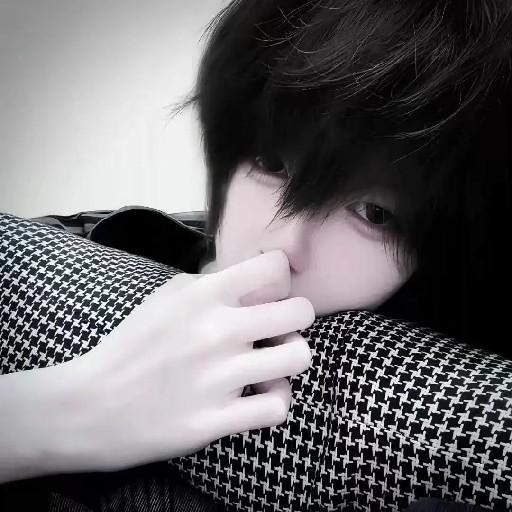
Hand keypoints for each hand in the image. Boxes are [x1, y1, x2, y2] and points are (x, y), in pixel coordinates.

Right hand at [55, 249, 314, 473]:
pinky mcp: (216, 420)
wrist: (89, 405)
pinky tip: (258, 397)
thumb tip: (253, 280)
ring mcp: (220, 377)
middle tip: (276, 331)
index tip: (270, 294)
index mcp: (204, 294)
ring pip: (299, 357)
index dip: (281, 279)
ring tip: (270, 366)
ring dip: (288, 361)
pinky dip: (274, 401)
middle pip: (301, 311)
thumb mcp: (166, 297)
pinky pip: (278, 408)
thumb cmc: (130, 345)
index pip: (276, 267)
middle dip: (294, 319)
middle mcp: (218, 330)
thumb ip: (211, 284)